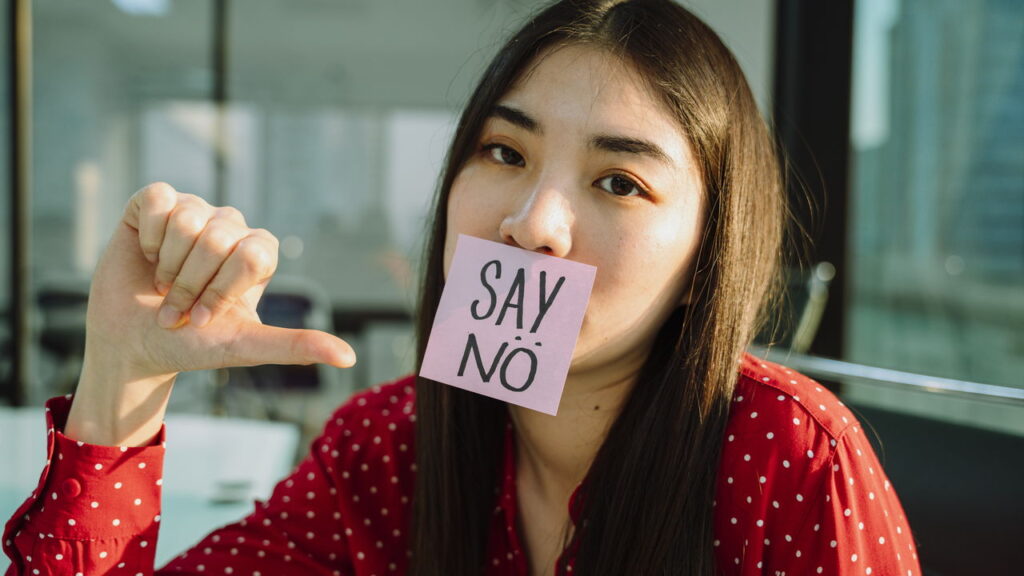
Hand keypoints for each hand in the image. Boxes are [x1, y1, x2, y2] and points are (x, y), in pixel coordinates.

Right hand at [85, 182, 355, 380]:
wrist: (131, 342)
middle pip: (217, 237)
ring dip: (166, 264)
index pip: (252, 255)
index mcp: (260, 253)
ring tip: (162, 284)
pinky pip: (157, 199)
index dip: (221, 291)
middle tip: (178, 307)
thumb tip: (348, 358)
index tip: (205, 319)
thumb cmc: (191, 344)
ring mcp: (195, 211)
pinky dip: (146, 234)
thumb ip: (295, 346)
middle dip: (189, 284)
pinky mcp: (156, 203)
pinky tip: (148, 254)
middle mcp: (232, 227)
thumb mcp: (244, 346)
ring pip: (187, 219)